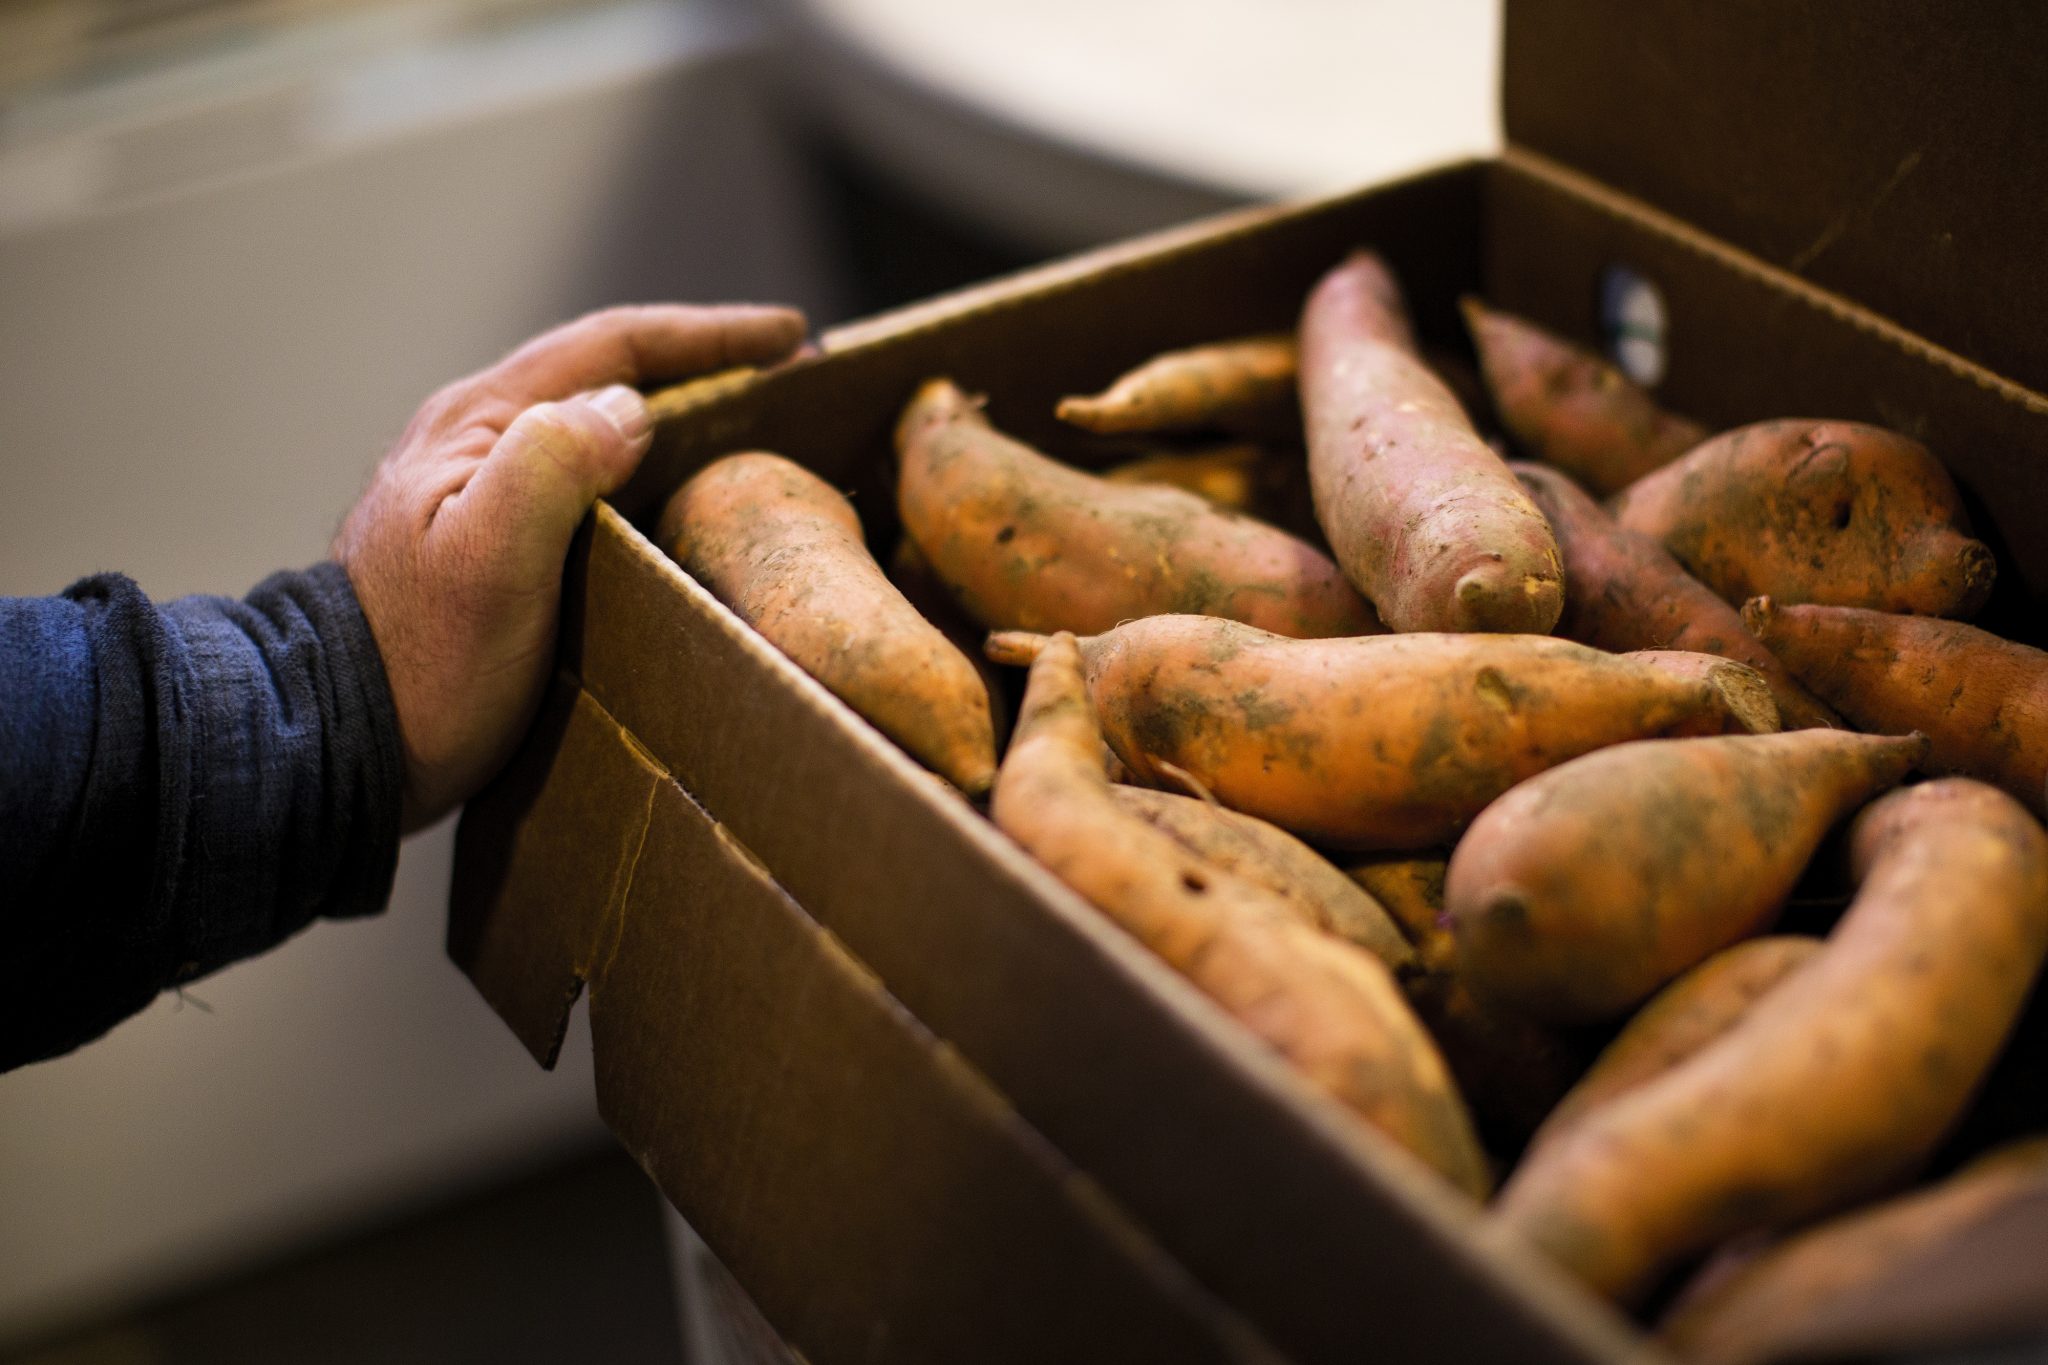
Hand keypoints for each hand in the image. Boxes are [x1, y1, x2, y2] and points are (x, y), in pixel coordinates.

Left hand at [335, 303, 806, 830]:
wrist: (341, 744)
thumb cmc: (420, 661)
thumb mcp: (488, 556)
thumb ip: (552, 463)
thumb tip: (631, 412)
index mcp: (480, 424)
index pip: (611, 348)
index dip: (709, 336)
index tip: (789, 337)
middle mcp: (480, 442)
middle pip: (608, 378)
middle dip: (704, 369)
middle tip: (790, 380)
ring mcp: (482, 495)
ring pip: (600, 432)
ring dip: (681, 422)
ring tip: (754, 438)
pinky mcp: (492, 549)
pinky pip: (589, 487)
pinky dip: (651, 479)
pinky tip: (682, 512)